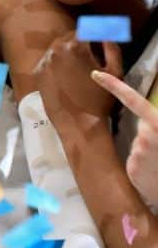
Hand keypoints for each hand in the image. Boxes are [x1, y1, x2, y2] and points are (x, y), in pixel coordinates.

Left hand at [37, 35, 121, 123]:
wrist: (78, 123)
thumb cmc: (100, 99)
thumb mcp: (115, 73)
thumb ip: (112, 49)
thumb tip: (106, 35)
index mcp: (75, 47)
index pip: (85, 30)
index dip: (94, 32)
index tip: (99, 35)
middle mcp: (55, 49)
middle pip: (69, 36)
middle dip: (80, 40)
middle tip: (90, 50)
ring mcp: (44, 61)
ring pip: (57, 47)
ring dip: (67, 50)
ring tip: (78, 63)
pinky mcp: (37, 72)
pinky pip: (48, 60)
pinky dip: (57, 62)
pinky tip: (66, 74)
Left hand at [92, 68, 157, 207]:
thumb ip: (153, 122)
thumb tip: (144, 117)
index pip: (133, 99)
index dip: (113, 85)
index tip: (95, 74)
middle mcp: (149, 134)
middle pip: (138, 126)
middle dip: (147, 137)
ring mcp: (140, 149)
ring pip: (135, 143)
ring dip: (144, 152)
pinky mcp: (134, 165)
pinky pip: (133, 158)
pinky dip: (140, 164)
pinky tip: (152, 172)